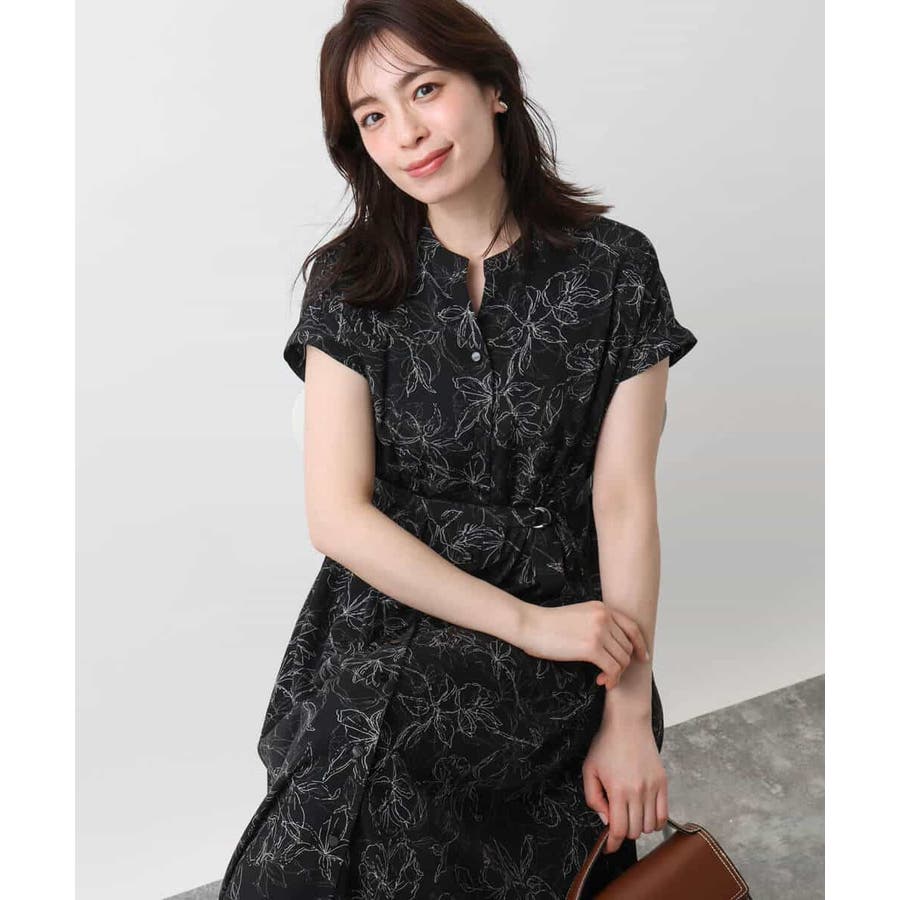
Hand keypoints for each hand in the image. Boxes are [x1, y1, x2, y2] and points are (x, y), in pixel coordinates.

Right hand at [515, 600, 650, 688]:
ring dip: (615, 674)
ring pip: (622, 659)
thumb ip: (596, 624)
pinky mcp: (592, 648)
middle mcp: (604, 617)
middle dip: (621, 664)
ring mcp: (599, 631)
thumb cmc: (548, 625)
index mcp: (601, 608)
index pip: (632, 627)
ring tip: (603, 679)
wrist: (530, 625)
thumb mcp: (578, 616)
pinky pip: (613, 669)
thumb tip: (611, 645)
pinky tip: (600, 682)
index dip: (640, 644)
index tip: (642, 657)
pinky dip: (611, 679)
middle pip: (627, 647)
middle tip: (608, 674)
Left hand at [582, 715, 668, 853]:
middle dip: (623, 832)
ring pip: (649, 826)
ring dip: (638, 827)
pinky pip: (663, 814)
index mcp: (618, 790)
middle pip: (635, 831)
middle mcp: (638, 792)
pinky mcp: (663, 783)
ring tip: (629, 813)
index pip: (619, 830)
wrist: (628, 722)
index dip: (613, 844)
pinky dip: (655, 822)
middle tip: (616, 821)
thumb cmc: (606, 743)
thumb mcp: (589, 769)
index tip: (609, 848)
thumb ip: (593, 798)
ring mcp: (653, 787)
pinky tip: (645, 815)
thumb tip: (606, 820)